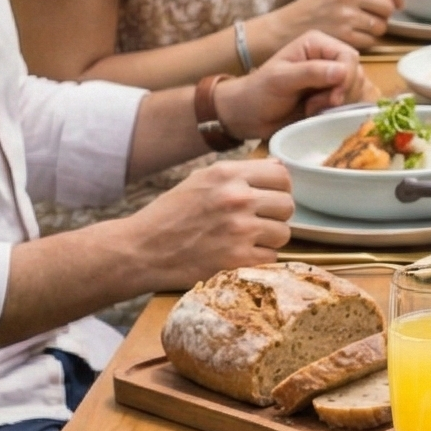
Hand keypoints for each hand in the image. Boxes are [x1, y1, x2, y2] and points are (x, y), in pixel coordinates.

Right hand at [122, 158, 294, 290]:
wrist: (142, 250)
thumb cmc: (170, 216)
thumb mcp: (200, 181)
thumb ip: (239, 174)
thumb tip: (280, 169)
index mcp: (226, 174)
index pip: (282, 176)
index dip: (279, 190)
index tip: (268, 200)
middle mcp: (236, 198)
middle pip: (288, 205)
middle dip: (275, 216)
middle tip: (255, 223)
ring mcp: (239, 230)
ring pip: (283, 233)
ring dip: (268, 240)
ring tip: (243, 241)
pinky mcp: (239, 259)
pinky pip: (272, 258)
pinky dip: (258, 261)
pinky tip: (236, 256)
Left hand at [214, 31, 368, 140]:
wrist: (249, 116)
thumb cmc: (258, 93)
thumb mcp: (281, 80)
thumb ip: (311, 73)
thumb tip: (342, 71)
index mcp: (317, 44)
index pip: (349, 57)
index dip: (346, 79)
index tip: (333, 99)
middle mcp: (329, 58)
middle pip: (357, 75)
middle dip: (341, 95)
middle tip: (314, 106)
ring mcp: (334, 79)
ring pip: (359, 92)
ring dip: (340, 107)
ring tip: (313, 110)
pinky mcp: (335, 98)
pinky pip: (355, 104)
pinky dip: (344, 114)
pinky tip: (323, 116)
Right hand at [263, 0, 400, 52]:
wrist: (286, 28)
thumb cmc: (315, 7)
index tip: (398, 3)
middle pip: (388, 6)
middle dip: (385, 15)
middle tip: (371, 18)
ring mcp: (346, 16)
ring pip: (381, 26)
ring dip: (375, 30)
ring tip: (357, 27)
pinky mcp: (344, 36)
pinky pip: (371, 41)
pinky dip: (365, 42)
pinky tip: (350, 37)